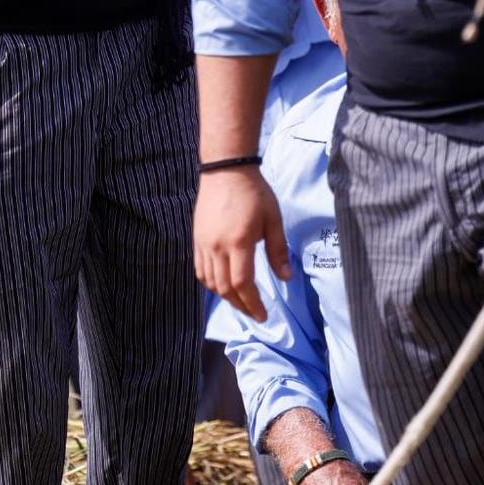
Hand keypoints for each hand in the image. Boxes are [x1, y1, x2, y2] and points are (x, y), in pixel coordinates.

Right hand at [194, 166, 289, 320]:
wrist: (226, 170)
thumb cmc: (254, 193)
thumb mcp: (273, 220)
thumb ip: (278, 251)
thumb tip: (286, 278)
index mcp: (238, 242)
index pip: (242, 283)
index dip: (253, 303)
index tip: (263, 315)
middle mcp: (217, 246)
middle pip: (225, 288)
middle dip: (241, 305)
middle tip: (255, 313)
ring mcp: (203, 243)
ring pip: (210, 282)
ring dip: (226, 296)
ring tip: (242, 301)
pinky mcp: (197, 238)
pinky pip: (201, 270)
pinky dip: (212, 283)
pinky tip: (223, 285)